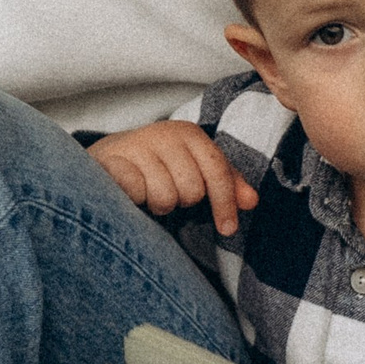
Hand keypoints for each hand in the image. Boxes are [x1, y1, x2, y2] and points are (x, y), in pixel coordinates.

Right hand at [88, 120, 256, 232]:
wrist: (112, 156)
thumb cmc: (163, 166)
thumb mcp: (197, 169)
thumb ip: (227, 184)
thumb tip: (252, 201)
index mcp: (190, 134)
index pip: (217, 171)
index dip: (225, 203)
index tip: (227, 229)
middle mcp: (164, 134)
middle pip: (192, 190)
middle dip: (183, 202)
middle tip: (171, 194)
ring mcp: (136, 146)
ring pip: (164, 198)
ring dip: (158, 205)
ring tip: (150, 194)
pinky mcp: (111, 161)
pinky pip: (136, 194)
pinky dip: (136, 203)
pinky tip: (131, 196)